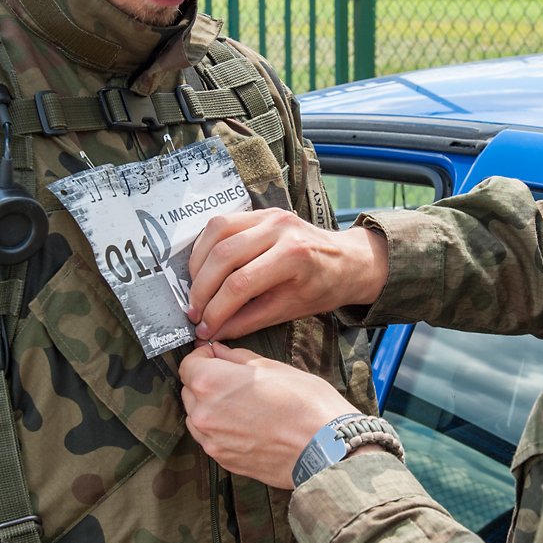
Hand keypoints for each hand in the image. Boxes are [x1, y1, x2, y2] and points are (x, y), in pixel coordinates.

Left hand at [180, 341, 355, 486]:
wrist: (324, 449)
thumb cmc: (305, 405)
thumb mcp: (273, 367)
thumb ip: (238, 358)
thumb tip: (221, 353)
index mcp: (212, 383)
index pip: (189, 364)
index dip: (204, 357)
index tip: (218, 357)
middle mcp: (204, 413)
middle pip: (190, 390)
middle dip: (207, 381)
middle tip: (237, 380)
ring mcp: (211, 440)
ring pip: (198, 415)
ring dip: (212, 407)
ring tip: (245, 404)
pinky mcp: (223, 460)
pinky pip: (211, 437)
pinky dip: (222, 428)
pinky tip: (249, 424)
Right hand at [186, 208, 388, 340]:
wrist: (347, 259)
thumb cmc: (323, 287)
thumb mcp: (290, 310)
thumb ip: (248, 320)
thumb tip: (212, 331)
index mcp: (293, 256)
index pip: (240, 284)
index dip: (216, 309)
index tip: (204, 328)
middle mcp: (280, 228)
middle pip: (223, 256)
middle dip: (202, 289)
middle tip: (194, 312)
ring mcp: (270, 215)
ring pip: (216, 233)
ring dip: (198, 264)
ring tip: (196, 291)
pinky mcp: (262, 212)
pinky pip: (222, 223)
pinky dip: (206, 246)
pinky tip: (204, 268)